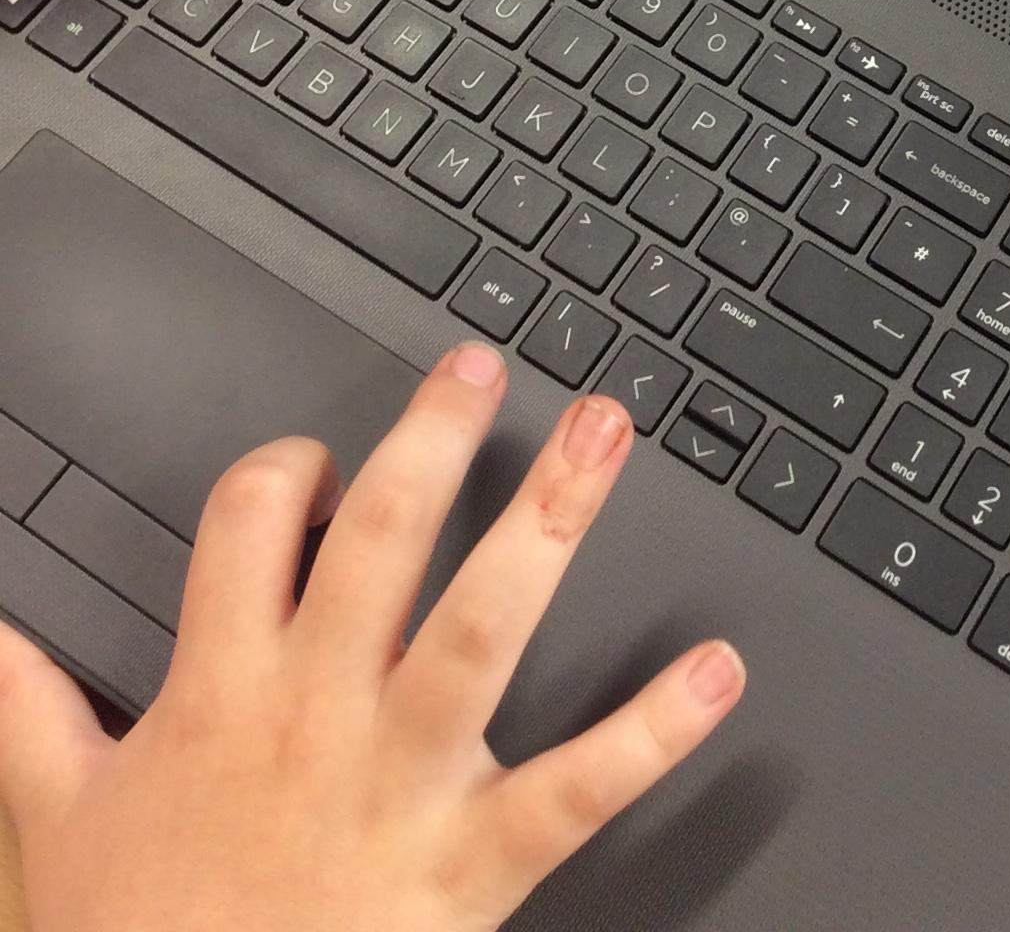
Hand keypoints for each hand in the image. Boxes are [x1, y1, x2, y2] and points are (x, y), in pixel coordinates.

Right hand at [0, 342, 743, 931]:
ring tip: (606, 433)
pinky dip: (655, 728)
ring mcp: (403, 781)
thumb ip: (26, 709)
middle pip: (383, 539)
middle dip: (436, 438)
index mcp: (222, 691)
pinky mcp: (471, 866)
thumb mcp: (56, 819)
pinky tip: (718, 671)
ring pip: (485, 622)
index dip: (288, 471)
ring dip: (553, 521)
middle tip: (486, 366)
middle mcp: (319, 714)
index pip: (251, 525)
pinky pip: (578, 788)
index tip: (321, 457)